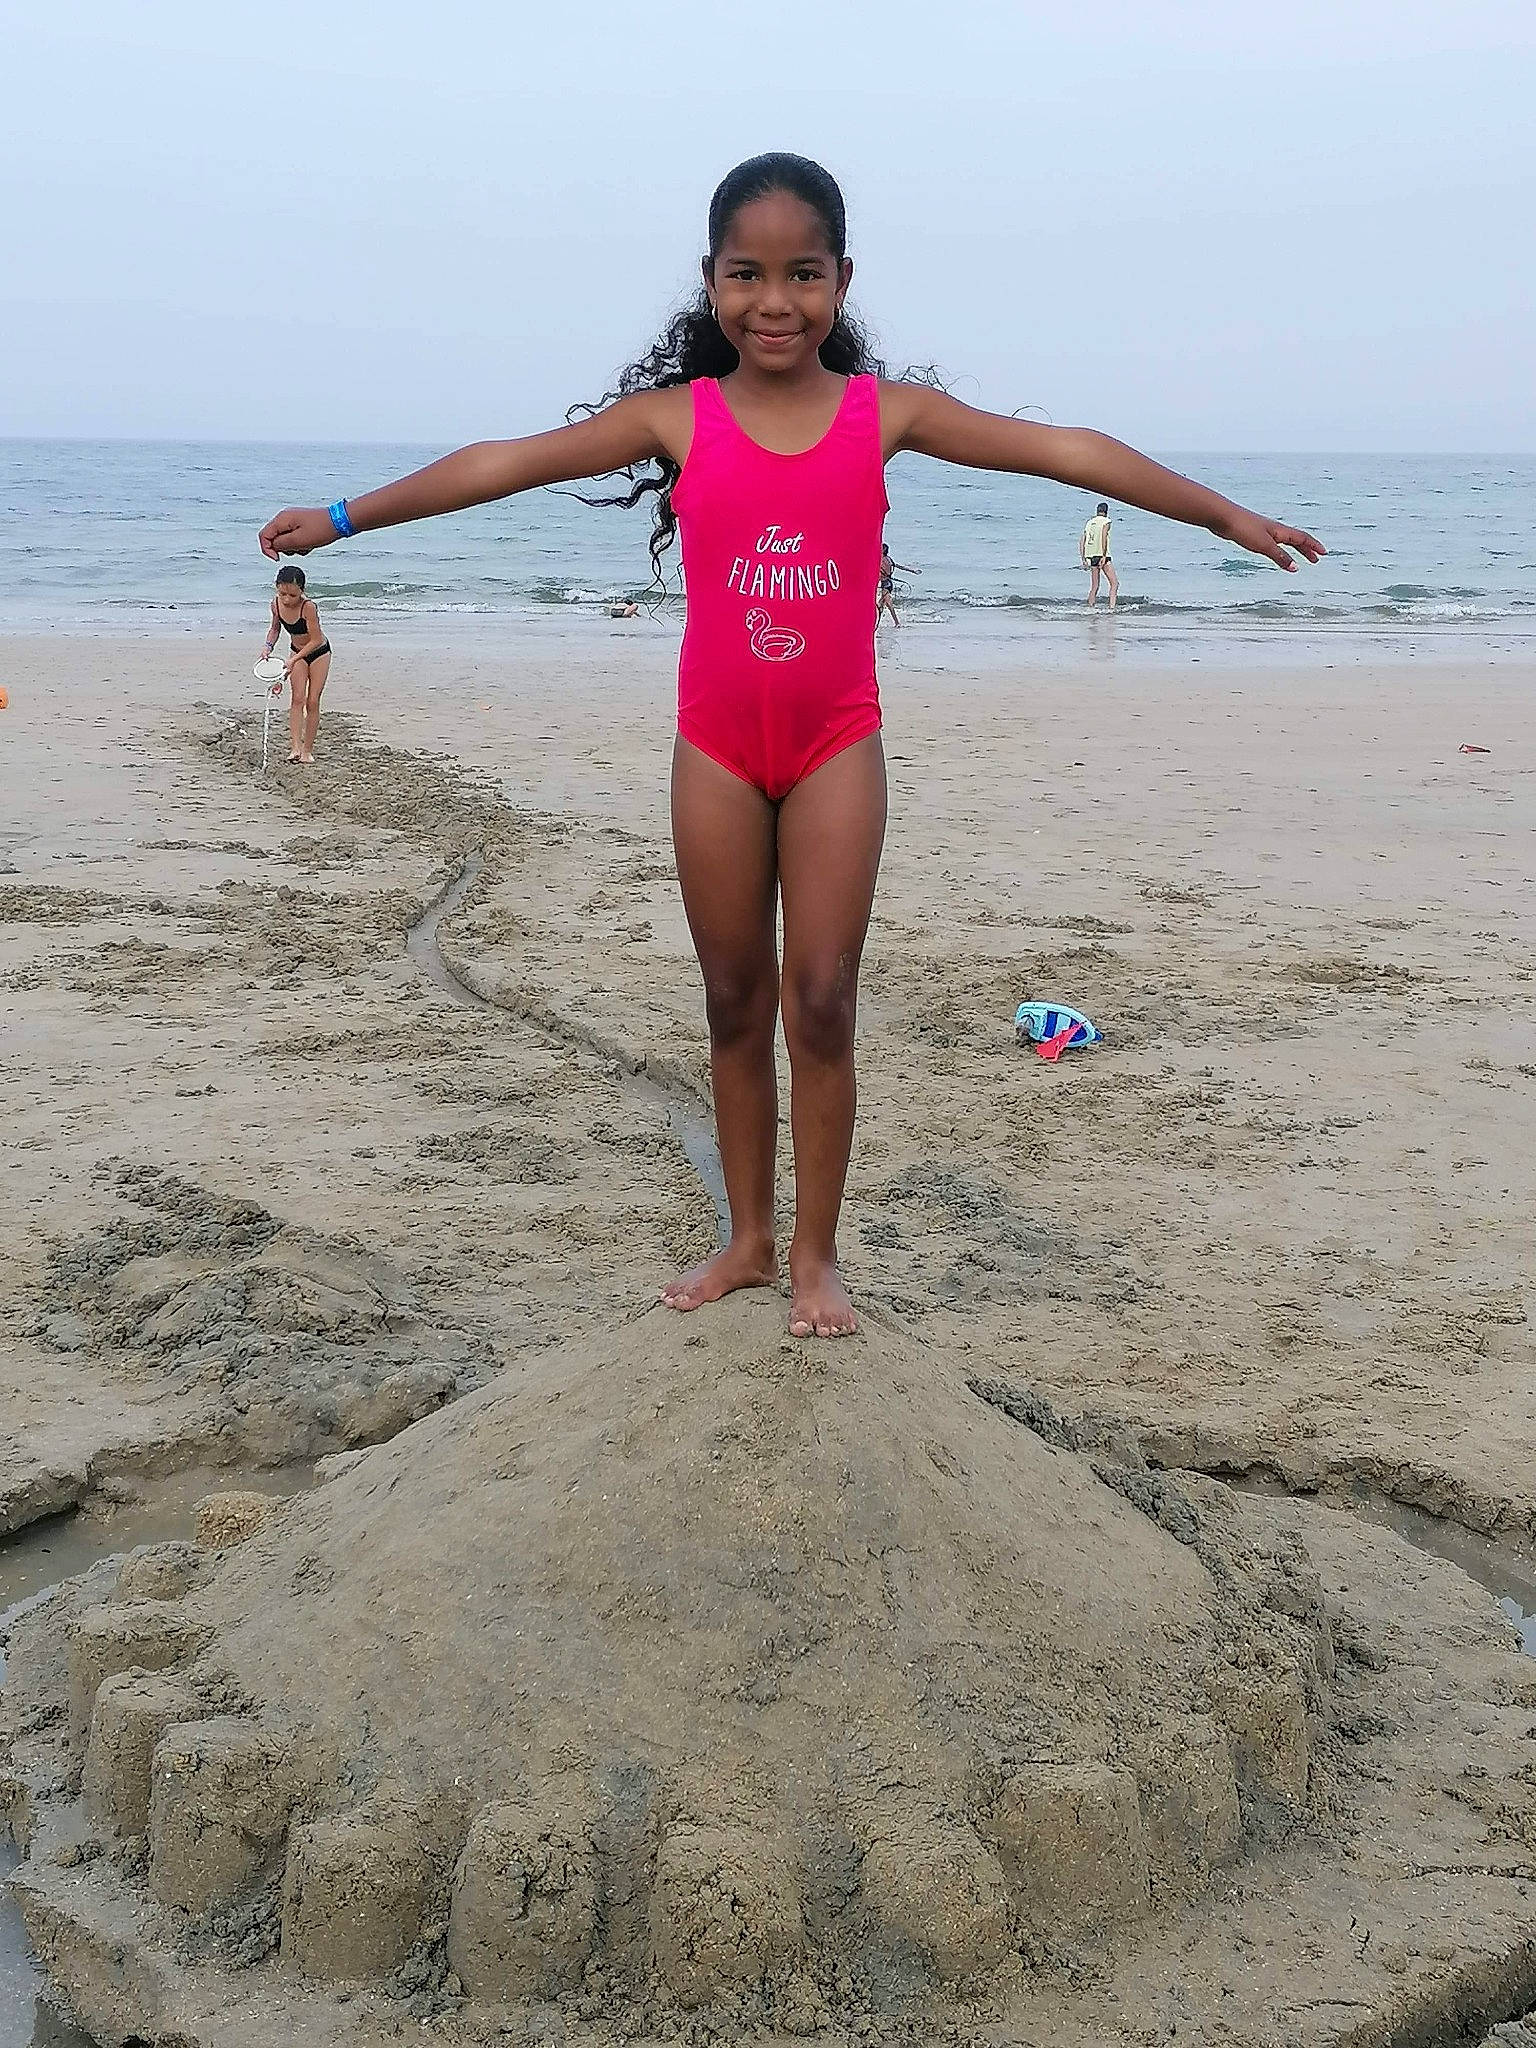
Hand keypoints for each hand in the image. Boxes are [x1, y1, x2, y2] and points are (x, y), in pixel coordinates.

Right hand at [260, 506, 336, 558]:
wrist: (340, 521)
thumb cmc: (322, 529)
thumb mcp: (299, 541)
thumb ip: (281, 544)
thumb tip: (273, 547)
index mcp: (282, 519)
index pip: (264, 536)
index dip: (267, 550)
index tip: (277, 559)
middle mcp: (285, 518)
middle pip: (273, 538)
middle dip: (284, 548)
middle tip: (298, 549)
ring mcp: (293, 521)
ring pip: (284, 540)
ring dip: (294, 547)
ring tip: (307, 545)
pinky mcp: (300, 525)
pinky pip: (294, 538)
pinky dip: (300, 544)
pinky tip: (311, 543)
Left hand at [1210, 507, 1324, 572]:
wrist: (1223, 517)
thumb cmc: (1243, 529)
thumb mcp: (1264, 545)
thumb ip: (1280, 556)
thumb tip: (1295, 568)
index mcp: (1280, 531)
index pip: (1302, 538)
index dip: (1313, 546)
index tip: (1324, 553)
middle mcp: (1274, 530)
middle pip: (1295, 540)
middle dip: (1307, 550)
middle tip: (1315, 559)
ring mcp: (1264, 531)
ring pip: (1284, 541)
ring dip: (1294, 550)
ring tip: (1299, 559)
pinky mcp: (1253, 534)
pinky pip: (1272, 543)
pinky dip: (1279, 550)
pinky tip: (1274, 552)